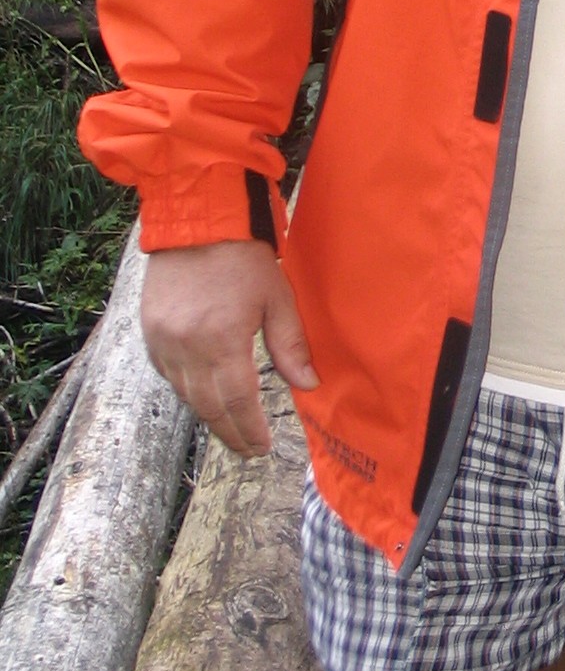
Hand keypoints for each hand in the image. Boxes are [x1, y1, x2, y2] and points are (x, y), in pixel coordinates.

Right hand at [140, 240, 318, 458]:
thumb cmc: (244, 256)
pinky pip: (167, 373)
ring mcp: (163, 340)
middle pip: (207, 406)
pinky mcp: (150, 331)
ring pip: (184, 394)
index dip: (250, 429)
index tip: (261, 448)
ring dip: (208, 414)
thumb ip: (290, 345)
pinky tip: (203, 395)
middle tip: (247, 449)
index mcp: (222, 340)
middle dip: (229, 432)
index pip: (237, 401)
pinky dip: (186, 389)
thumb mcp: (277, 298)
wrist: (198, 220)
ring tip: (230, 429)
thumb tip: (307, 384)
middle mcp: (186, 347)